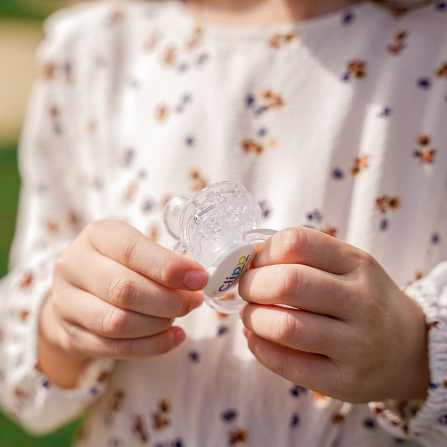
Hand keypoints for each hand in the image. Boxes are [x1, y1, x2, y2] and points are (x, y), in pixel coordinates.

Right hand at [39, 220, 206, 385]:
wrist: (77, 291)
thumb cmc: (118, 264)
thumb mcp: (136, 248)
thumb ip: (162, 261)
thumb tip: (197, 280)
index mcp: (97, 236)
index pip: (131, 250)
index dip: (168, 267)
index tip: (199, 279)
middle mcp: (74, 266)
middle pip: (124, 289)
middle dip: (169, 300)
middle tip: (194, 301)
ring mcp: (66, 303)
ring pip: (117, 322)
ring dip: (159, 324)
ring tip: (180, 318)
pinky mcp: (70, 334)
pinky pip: (113, 348)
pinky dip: (151, 346)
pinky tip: (174, 338)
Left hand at [239, 227, 428, 402]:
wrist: (410, 349)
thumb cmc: (363, 299)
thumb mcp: (346, 266)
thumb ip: (302, 256)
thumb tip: (247, 255)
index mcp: (358, 264)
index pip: (297, 242)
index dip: (263, 251)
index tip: (255, 263)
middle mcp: (362, 302)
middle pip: (288, 283)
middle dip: (251, 285)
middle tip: (246, 290)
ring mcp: (357, 345)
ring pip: (285, 326)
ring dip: (252, 318)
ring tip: (251, 315)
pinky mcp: (345, 382)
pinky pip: (286, 365)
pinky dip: (259, 348)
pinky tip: (257, 338)